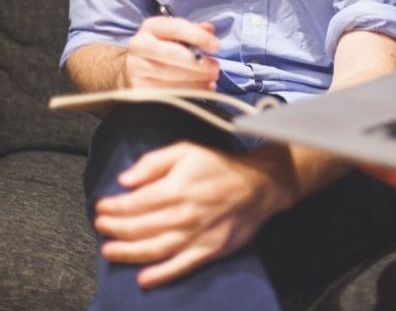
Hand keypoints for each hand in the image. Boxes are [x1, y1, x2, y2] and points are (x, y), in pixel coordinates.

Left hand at [94, 141, 297, 287]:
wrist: (260, 184)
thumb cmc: (220, 165)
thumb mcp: (186, 150)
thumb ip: (153, 163)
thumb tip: (124, 180)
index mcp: (175, 189)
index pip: (133, 204)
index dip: (112, 208)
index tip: (101, 207)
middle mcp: (183, 215)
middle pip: (138, 228)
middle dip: (114, 229)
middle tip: (101, 227)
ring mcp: (196, 236)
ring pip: (153, 250)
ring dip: (127, 253)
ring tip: (109, 251)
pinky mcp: (209, 250)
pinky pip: (180, 267)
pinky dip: (160, 275)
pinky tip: (143, 279)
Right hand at [124, 16, 220, 88]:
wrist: (136, 66)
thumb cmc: (164, 46)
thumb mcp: (177, 34)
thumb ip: (194, 30)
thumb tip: (209, 29)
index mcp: (151, 27)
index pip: (175, 28)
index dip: (198, 37)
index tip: (216, 46)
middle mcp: (140, 45)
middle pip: (171, 54)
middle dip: (197, 62)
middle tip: (216, 68)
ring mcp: (137, 68)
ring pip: (170, 75)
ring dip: (196, 79)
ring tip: (212, 79)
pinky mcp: (139, 88)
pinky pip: (168, 91)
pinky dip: (189, 91)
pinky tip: (203, 88)